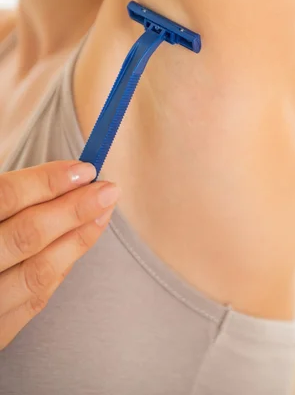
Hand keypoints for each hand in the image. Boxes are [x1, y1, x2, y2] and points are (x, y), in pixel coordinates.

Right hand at [0, 160, 118, 349]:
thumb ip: (7, 195)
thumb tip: (66, 176)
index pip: (3, 198)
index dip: (46, 182)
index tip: (84, 168)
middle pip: (26, 236)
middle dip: (74, 210)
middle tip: (108, 189)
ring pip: (37, 273)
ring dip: (77, 240)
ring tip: (103, 213)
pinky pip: (33, 301)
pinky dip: (60, 269)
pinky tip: (78, 245)